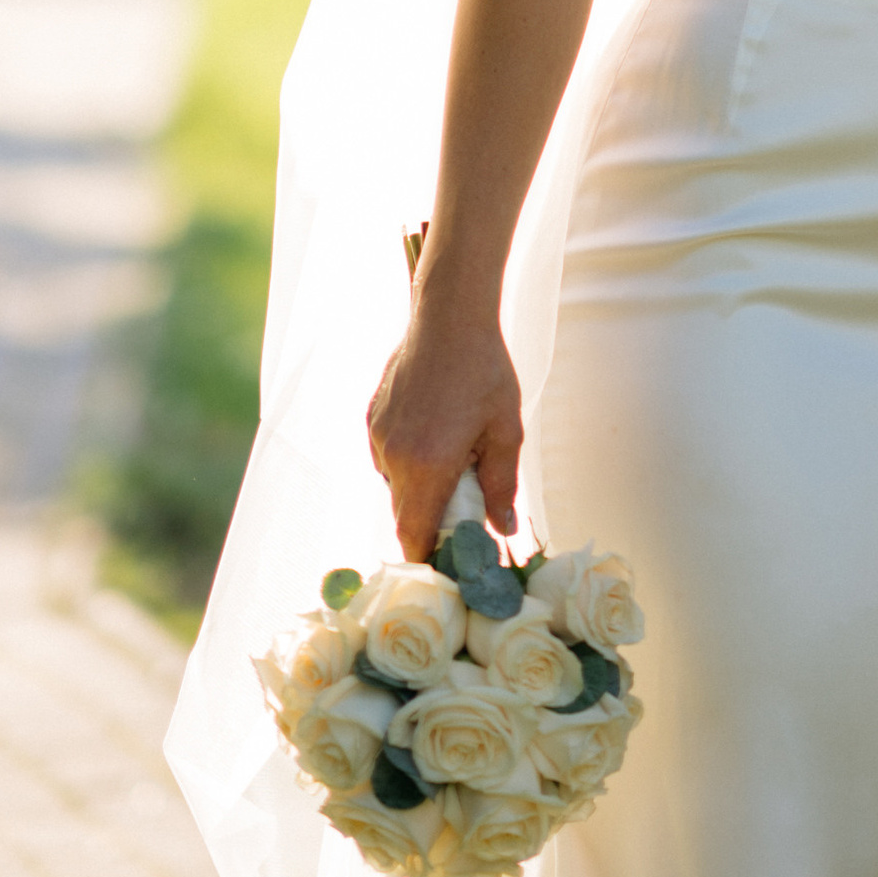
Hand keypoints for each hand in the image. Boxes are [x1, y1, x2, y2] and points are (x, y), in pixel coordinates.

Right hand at [368, 293, 522, 552]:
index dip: (429, 556)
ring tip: (453, 459)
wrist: (449, 315)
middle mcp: (396, 456)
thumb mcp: (505, 430)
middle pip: (405, 515)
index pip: (415, 534)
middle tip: (463, 511)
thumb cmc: (484, 369)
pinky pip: (387, 459)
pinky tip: (435, 434)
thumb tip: (503, 530)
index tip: (449, 562)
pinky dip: (409, 462)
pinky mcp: (372, 419)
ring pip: (395, 487)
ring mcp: (379, 437)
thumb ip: (501, 486)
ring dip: (420, 489)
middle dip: (430, 523)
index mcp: (429, 464)